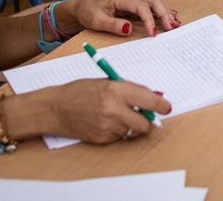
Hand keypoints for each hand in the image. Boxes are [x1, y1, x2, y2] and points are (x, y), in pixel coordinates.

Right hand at [49, 79, 170, 143]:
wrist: (56, 107)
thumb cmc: (82, 90)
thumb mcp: (108, 82)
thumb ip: (131, 90)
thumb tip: (154, 98)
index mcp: (117, 89)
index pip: (150, 101)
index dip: (162, 106)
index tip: (167, 108)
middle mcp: (114, 109)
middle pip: (145, 123)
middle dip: (148, 120)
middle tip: (144, 115)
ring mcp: (108, 126)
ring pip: (132, 131)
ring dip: (130, 124)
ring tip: (114, 114)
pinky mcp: (102, 138)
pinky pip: (119, 137)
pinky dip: (117, 130)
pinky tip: (105, 121)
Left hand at [61, 0, 181, 37]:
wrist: (80, 7)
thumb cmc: (87, 12)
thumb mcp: (96, 21)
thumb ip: (113, 25)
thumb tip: (129, 29)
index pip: (141, 7)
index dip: (149, 20)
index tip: (153, 33)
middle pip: (152, 1)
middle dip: (163, 14)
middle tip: (171, 28)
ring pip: (153, 2)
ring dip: (164, 12)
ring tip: (174, 24)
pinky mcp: (132, 4)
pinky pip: (149, 6)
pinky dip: (159, 12)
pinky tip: (167, 19)